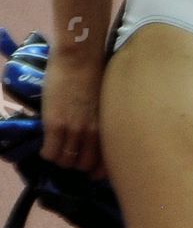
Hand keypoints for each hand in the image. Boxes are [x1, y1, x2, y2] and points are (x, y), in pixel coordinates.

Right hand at [38, 51, 108, 179]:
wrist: (81, 56)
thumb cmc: (97, 71)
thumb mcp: (106, 100)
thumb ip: (103, 118)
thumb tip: (98, 131)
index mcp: (109, 125)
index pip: (107, 160)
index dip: (98, 169)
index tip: (93, 171)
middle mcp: (94, 132)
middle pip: (84, 165)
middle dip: (77, 163)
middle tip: (71, 155)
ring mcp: (74, 129)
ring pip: (65, 162)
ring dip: (61, 159)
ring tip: (58, 149)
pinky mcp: (55, 125)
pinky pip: (49, 153)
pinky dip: (47, 153)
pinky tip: (47, 145)